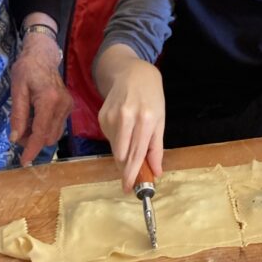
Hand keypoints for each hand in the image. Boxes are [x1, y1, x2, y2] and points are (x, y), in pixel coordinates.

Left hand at [9, 30, 71, 165]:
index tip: (23, 162)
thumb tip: (15, 138)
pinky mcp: (69, 106)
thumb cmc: (27, 69)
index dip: (31, 149)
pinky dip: (45, 130)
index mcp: (49, 101)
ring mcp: (68, 106)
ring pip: (54, 134)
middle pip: (48, 137)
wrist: (43, 55)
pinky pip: (57, 126)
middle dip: (32, 142)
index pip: (40, 133)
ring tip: (25, 127)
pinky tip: (34, 121)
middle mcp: (62, 106)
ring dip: (39, 137)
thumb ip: (18, 115)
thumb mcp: (17, 90)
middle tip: (17, 134)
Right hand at [96, 59, 164, 191]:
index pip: (137, 154)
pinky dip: (117, 140)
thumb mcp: (160, 120)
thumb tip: (156, 171)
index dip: (132, 173)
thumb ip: (157, 147)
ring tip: (131, 137)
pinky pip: (109, 138)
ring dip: (122, 152)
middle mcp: (127, 118)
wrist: (133, 73)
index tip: (128, 188)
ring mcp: (112, 117)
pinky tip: (123, 127)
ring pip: (114, 148)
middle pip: (121, 155)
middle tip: (130, 174)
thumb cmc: (151, 97)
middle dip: (125, 168)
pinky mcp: (102, 116)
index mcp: (145, 120)